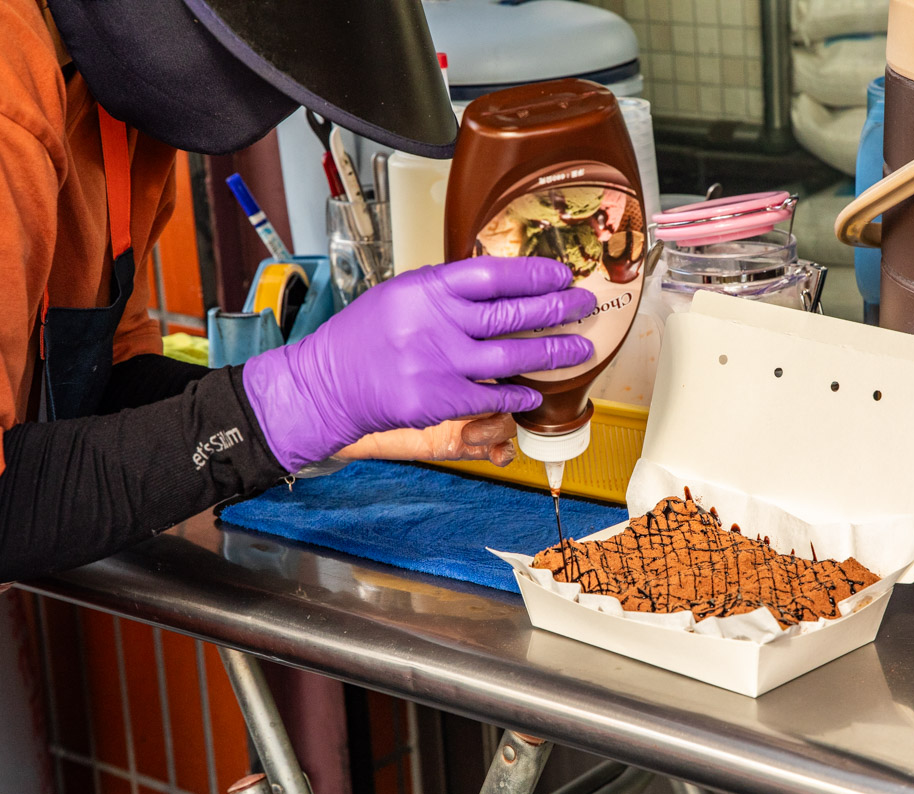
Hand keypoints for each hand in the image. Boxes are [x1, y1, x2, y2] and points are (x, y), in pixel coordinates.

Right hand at [243, 257, 594, 471]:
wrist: (330, 383)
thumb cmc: (365, 337)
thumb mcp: (401, 295)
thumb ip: (446, 291)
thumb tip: (499, 284)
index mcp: (427, 289)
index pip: (493, 274)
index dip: (534, 274)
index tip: (561, 275)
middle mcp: (436, 323)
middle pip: (512, 313)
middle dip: (557, 309)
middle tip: (584, 305)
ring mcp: (439, 363)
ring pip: (513, 355)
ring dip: (553, 352)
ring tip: (580, 348)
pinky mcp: (440, 400)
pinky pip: (493, 395)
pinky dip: (519, 394)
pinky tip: (537, 392)